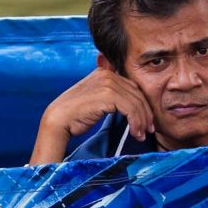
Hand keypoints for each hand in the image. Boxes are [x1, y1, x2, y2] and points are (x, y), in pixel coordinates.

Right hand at [28, 61, 154, 164]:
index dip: (143, 104)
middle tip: (149, 130)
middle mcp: (107, 74)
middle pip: (137, 94)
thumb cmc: (77, 114)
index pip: (133, 87)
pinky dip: (136, 123)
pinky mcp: (107, 95)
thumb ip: (113, 96)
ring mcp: (107, 83)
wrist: (58, 120)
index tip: (146, 121)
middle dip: (146, 114)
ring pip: (136, 103)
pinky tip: (135, 133)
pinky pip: (131, 109)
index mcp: (105, 72)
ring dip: (142, 121)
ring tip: (142, 135)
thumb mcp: (97, 100)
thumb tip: (131, 103)